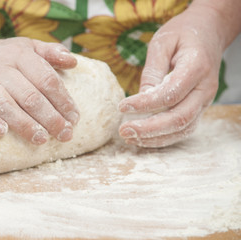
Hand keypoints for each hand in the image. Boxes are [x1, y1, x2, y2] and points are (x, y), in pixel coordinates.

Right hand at [0, 37, 78, 144]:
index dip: (63, 100)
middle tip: (64, 134)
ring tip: (40, 139)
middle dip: (50, 118)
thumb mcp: (28, 47)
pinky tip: (1, 133)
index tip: (74, 118)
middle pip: (28, 94)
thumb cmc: (5, 58)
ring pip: (3, 103)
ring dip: (24, 123)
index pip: (46, 79)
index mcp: (18, 53)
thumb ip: (51, 53)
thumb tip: (73, 62)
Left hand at [118, 3, 226, 147]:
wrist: (209, 32)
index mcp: (196, 66)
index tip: (122, 106)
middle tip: (123, 131)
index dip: (145, 104)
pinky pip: (184, 128)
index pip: (171, 93)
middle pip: (179, 118)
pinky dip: (164, 137)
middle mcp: (205, 88)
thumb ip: (152, 71)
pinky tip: (143, 138)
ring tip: (129, 137)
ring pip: (183, 128)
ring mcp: (205, 100)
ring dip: (155, 138)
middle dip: (149, 128)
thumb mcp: (162, 42)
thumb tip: (140, 98)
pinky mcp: (199, 108)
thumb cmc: (182, 34)